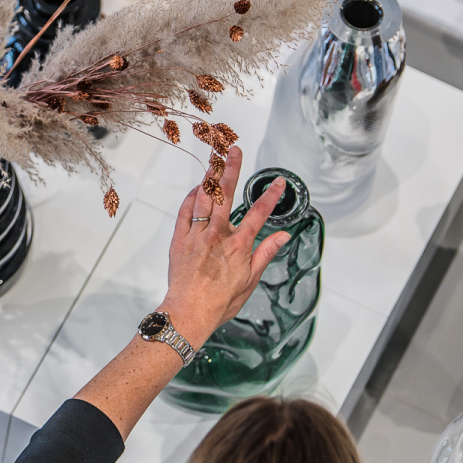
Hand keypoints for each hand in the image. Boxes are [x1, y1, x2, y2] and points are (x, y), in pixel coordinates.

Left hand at [160, 146, 289, 349]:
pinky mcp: (180, 239)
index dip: (271, 196)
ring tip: (214, 159)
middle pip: (225, 194)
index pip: (259, 213)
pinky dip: (192, 198)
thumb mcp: (251, 280)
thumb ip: (266, 253)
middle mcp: (217, 235)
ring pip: (203, 198)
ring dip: (209, 177)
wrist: (189, 312)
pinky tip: (197, 188)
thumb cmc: (220, 301)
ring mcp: (197, 235)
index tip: (279, 183)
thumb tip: (282, 236)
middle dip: (231, 169)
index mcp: (239, 245)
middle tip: (234, 150)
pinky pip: (185, 212)